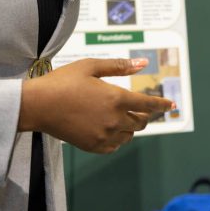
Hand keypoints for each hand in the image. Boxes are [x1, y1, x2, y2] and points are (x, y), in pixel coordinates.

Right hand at [18, 58, 172, 153]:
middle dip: (143, 114)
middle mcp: (114, 120)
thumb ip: (119, 66)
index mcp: (116, 98)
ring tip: (118, 116)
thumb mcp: (90, 66)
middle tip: (138, 107)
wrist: (38, 105)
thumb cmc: (63, 81)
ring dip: (130, 126)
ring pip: (129, 135)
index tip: (171, 104)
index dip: (162, 104)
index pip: (148, 104)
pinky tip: (107, 128)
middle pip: (141, 121)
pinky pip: (115, 145)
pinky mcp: (94, 146)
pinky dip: (117, 138)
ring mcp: (104, 135)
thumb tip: (143, 64)